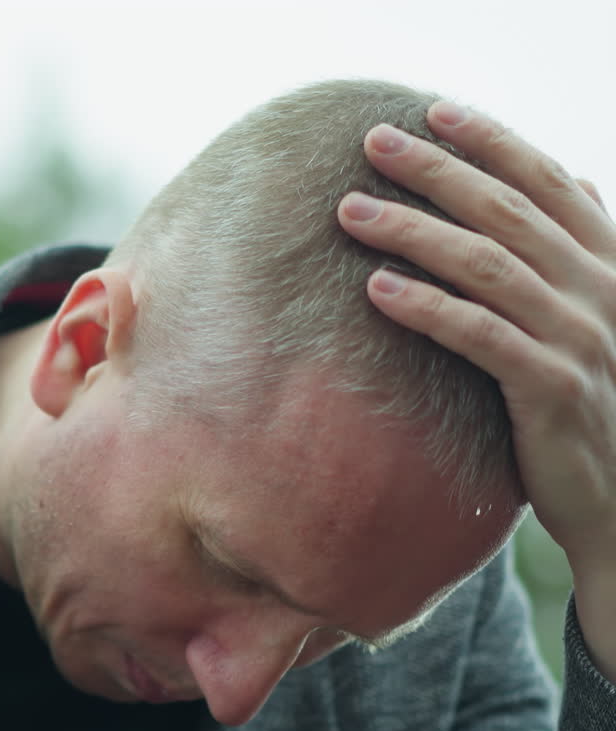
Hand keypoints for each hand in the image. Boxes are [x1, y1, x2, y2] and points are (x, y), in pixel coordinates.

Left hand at [337, 103, 615, 586]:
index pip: (548, 183)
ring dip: (413, 232)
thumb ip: (581, 255)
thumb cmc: (593, 408)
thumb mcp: (598, 318)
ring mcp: (579, 339)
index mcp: (609, 265)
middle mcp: (600, 290)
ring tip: (351, 213)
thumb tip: (577, 180)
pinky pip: (479, 336)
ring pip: (486, 267)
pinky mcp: (551, 389)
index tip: (435, 112)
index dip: (493, 142)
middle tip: (373, 143)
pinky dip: (426, 307)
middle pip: (507, 213)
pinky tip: (377, 290)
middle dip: (437, 171)